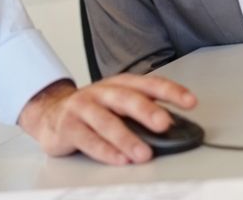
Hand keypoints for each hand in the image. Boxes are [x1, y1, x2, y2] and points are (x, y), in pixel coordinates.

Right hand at [17, 75, 196, 164]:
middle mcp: (102, 92)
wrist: (50, 112)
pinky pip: (88, 139)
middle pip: (126, 98)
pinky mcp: (68, 126)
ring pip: (106, 121)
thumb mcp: (118, 103)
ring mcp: (83, 107)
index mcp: (119, 84)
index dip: (170, 91)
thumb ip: (142, 111)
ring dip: (126, 137)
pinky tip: (119, 159)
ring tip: (144, 153)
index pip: (148, 84)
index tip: (191, 101)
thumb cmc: (93, 109)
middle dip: (147, 110)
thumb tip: (176, 125)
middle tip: (165, 123)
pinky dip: (105, 151)